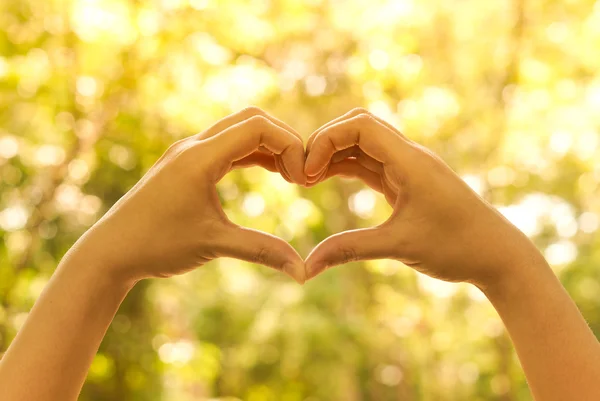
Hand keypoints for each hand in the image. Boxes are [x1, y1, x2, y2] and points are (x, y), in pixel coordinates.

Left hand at [73, 107, 306, 283]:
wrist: (109, 252)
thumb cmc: (157, 246)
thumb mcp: (214, 245)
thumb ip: (263, 251)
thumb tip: (303, 272)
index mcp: (200, 157)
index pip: (258, 127)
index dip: (290, 146)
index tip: (303, 180)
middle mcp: (193, 146)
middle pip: (252, 119)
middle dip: (284, 140)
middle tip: (301, 174)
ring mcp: (187, 153)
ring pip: (239, 131)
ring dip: (268, 146)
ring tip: (292, 176)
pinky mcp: (185, 165)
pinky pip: (227, 147)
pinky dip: (252, 154)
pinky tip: (270, 173)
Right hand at [304, 108, 544, 289]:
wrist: (497, 255)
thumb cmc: (457, 247)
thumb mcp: (399, 247)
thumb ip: (349, 250)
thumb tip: (306, 269)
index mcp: (410, 161)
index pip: (360, 125)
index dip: (326, 141)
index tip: (308, 174)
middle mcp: (409, 156)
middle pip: (358, 126)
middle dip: (325, 143)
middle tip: (302, 174)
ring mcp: (408, 167)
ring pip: (362, 144)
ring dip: (333, 155)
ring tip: (307, 179)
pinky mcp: (406, 181)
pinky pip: (370, 163)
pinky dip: (345, 167)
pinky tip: (326, 181)